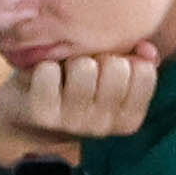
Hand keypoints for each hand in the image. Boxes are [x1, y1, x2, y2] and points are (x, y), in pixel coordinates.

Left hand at [0, 50, 162, 160]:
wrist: (29, 122)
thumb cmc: (78, 90)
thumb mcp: (111, 81)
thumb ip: (137, 63)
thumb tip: (146, 48)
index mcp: (128, 119)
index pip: (144, 72)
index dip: (126, 57)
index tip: (110, 65)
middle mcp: (103, 125)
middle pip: (116, 66)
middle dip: (100, 56)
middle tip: (84, 66)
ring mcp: (72, 122)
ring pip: (84, 66)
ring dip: (72, 59)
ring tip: (65, 70)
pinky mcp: (42, 114)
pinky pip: (49, 70)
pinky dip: (44, 65)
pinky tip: (42, 77)